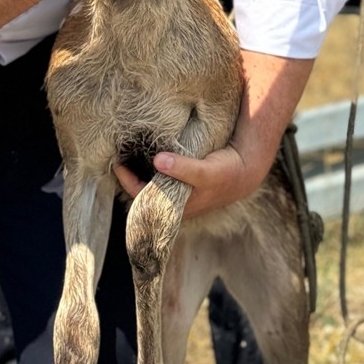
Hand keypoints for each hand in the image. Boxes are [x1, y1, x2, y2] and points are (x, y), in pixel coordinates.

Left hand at [115, 142, 267, 219]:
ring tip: (127, 156)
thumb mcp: (205, 171)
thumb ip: (183, 168)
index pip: (141, 199)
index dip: (127, 182)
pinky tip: (145, 156)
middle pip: (143, 195)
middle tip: (118, 158)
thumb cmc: (225, 173)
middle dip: (129, 179)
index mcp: (176, 208)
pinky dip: (149, 169)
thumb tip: (158, 161)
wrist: (245, 172)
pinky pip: (159, 178)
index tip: (118, 164)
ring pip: (150, 186)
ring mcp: (178, 194)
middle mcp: (174, 204)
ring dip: (138, 173)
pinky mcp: (183, 183)